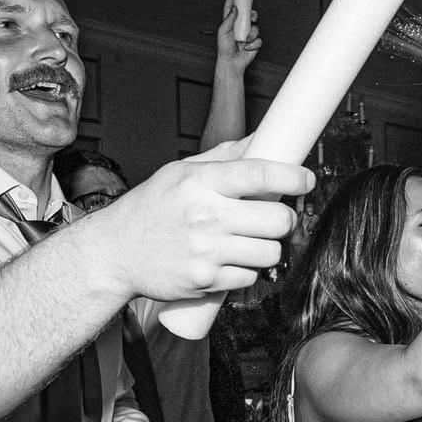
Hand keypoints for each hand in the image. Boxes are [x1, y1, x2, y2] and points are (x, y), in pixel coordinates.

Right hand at [97, 152, 312, 298]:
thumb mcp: (180, 172)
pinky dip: (246, 271)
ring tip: (250, 241)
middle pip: (278, 220)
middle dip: (285, 220)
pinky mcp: (205, 281)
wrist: (114, 252)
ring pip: (271, 252)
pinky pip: (250, 277)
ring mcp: (206, 251)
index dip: (292, 177)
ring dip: (268, 247)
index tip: (306, 179)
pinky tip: (230, 261)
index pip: (259, 174)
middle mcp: (205, 216)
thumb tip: (263, 139)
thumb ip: (224, 158)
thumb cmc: (151, 208)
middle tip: (275, 218)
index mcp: (200, 182)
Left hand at [216, 0, 261, 74]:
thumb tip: (234, 8)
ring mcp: (247, 34)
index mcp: (230, 23)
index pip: (231, 7)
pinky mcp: (254, 42)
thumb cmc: (225, 49)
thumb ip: (229, 19)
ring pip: (255, 28)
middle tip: (251, 16)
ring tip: (245, 40)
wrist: (232, 62)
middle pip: (248, 15)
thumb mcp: (223, 32)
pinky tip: (247, 47)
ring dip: (251, 34)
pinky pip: (259, 39)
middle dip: (251, 15)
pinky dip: (254, 44)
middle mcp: (239, 27)